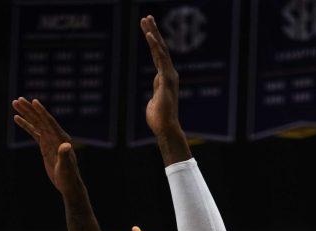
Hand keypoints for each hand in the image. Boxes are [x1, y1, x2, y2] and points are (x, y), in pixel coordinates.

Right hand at [11, 98, 81, 194]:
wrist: (68, 184)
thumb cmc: (68, 177)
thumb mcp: (65, 167)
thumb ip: (64, 155)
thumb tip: (66, 146)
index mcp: (61, 138)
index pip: (50, 122)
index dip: (42, 112)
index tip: (34, 101)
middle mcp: (55, 135)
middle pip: (40, 119)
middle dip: (29, 109)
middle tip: (18, 100)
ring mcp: (49, 139)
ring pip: (36, 123)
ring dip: (26, 113)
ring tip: (15, 103)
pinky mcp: (44, 144)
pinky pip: (33, 132)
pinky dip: (25, 125)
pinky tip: (17, 118)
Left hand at [141, 15, 180, 137]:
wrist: (165, 128)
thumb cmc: (159, 120)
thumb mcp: (154, 103)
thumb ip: (155, 94)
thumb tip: (155, 94)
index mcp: (164, 78)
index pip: (158, 55)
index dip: (153, 42)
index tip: (147, 29)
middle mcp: (169, 73)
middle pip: (160, 48)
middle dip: (153, 31)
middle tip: (147, 17)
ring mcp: (169, 75)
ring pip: (160, 49)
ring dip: (153, 33)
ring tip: (146, 19)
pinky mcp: (166, 78)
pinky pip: (160, 58)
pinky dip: (155, 45)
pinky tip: (149, 34)